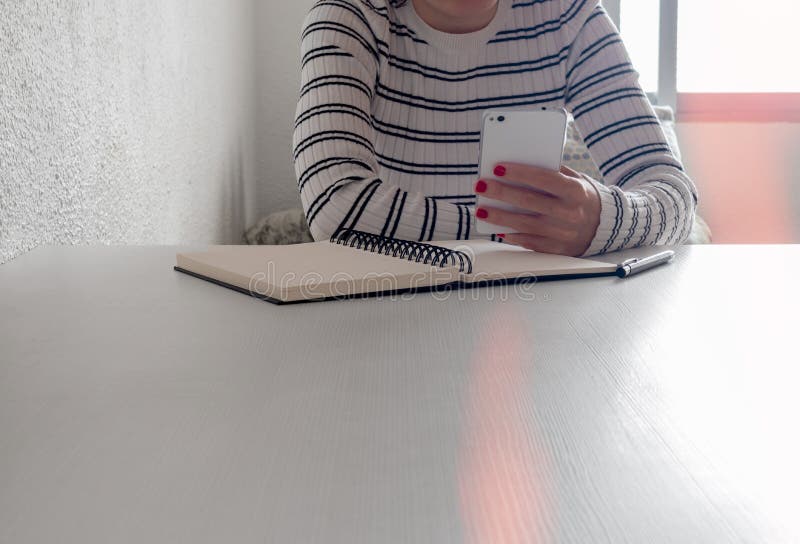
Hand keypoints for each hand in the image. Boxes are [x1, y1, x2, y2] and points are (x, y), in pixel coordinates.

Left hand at [475, 163, 600, 256]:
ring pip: (524, 224)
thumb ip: (551, 172)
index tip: (497, 167)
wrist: (604, 226)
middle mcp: (569, 213)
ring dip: (499, 217)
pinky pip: (529, 242)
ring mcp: (562, 234)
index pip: (543, 179)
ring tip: (481, 209)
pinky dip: (511, 235)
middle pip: (529, 202)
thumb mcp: (575, 180)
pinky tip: (497, 228)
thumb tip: (517, 165)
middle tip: (480, 185)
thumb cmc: (581, 197)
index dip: (519, 173)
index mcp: (575, 191)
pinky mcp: (556, 249)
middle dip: (501, 192)